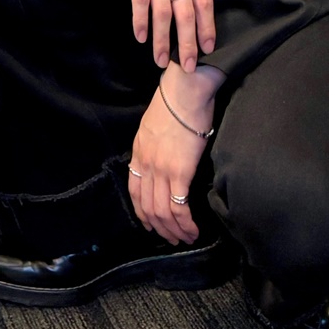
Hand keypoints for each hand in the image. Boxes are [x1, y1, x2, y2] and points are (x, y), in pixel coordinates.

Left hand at [127, 63, 220, 244]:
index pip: (134, 192)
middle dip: (161, 229)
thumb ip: (153, 147)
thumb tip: (163, 162)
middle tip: (174, 239)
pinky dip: (185, 223)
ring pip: (163, 212)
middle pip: (148, 207)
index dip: (143, 214)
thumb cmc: (176, 103)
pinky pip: (179, 206)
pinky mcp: (180, 171)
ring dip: (175, 230)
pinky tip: (194, 229)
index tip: (152, 225)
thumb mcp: (153, 126)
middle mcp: (146, 164)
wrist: (186, 89)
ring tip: (187, 238)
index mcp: (139, 153)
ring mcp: (161, 168)